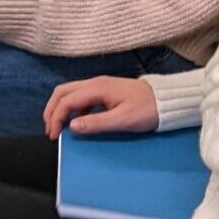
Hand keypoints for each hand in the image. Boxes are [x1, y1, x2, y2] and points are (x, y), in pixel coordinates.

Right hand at [43, 76, 157, 138]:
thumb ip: (96, 123)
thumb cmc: (147, 110)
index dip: (56, 118)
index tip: (54, 136)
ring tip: (59, 126)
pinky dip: (71, 108)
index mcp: (97, 88)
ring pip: (69, 92)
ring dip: (60, 108)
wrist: (168, 100)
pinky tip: (76, 121)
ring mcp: (99, 85)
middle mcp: (95, 83)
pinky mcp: (104, 90)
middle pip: (62, 92)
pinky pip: (79, 96)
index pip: (66, 101)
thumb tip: (71, 127)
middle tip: (50, 130)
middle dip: (51, 110)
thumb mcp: (123, 120)